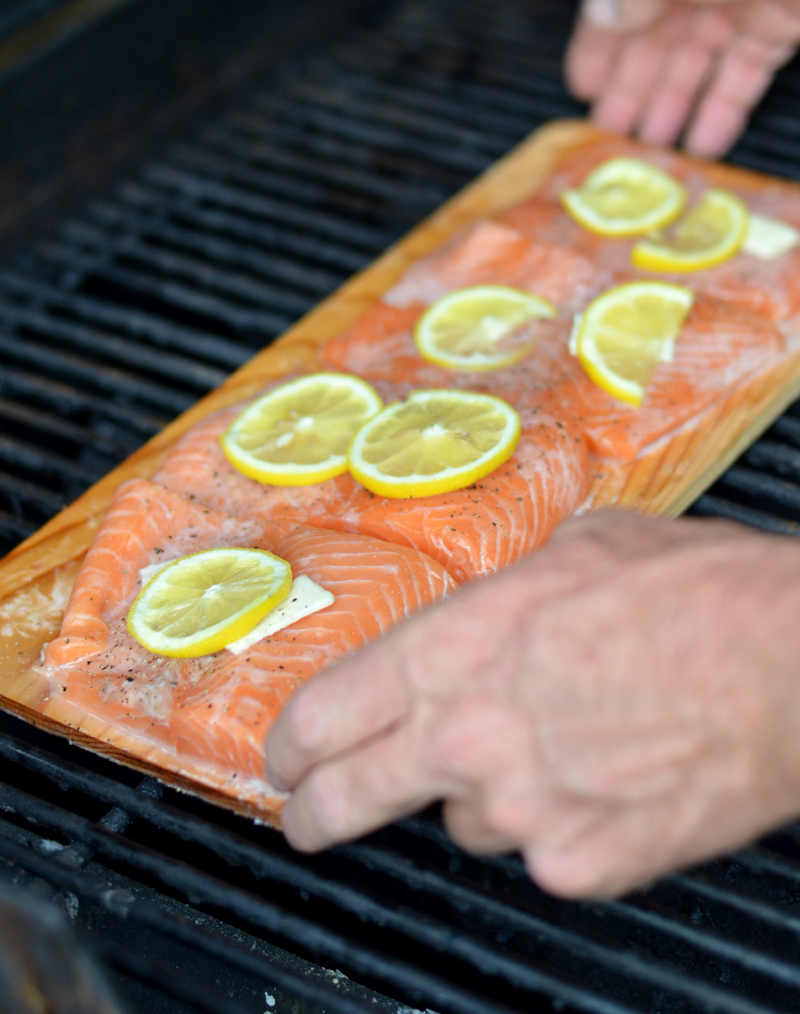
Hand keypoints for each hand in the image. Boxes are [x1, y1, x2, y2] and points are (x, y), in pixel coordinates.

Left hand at [267, 509, 799, 897]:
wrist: (784, 664)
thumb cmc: (692, 594)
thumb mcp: (575, 550)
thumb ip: (506, 596)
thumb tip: (493, 609)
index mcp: (453, 647)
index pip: (328, 711)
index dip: (294, 742)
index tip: (286, 756)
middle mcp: (468, 736)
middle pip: (350, 796)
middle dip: (316, 811)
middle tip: (308, 817)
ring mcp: (521, 810)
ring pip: (468, 821)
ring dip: (489, 794)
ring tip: (558, 748)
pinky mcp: (579, 864)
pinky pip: (545, 850)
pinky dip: (563, 824)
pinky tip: (609, 777)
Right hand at [565, 0, 799, 157]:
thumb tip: (601, 17)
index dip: (597, 46)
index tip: (582, 88)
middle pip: (654, 36)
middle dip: (632, 87)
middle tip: (610, 132)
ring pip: (694, 62)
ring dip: (671, 106)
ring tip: (650, 147)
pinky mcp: (777, 25)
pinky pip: (739, 77)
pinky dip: (720, 111)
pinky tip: (702, 142)